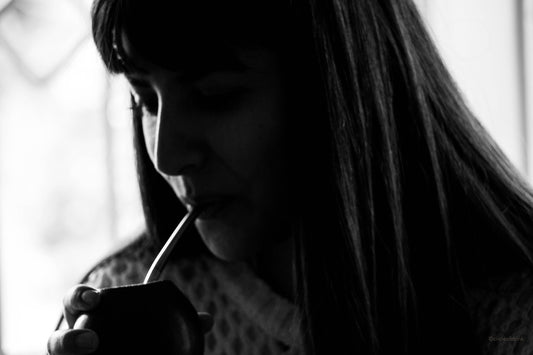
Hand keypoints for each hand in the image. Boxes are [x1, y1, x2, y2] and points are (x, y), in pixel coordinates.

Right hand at [47, 285, 213, 354]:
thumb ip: (178, 321)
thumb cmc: (134, 338)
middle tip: (91, 342)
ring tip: (90, 353)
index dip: (80, 297)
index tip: (96, 299)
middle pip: (55, 339)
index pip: (76, 302)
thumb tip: (208, 320)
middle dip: (66, 339)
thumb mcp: (152, 325)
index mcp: (91, 318)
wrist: (128, 354)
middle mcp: (73, 342)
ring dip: (68, 353)